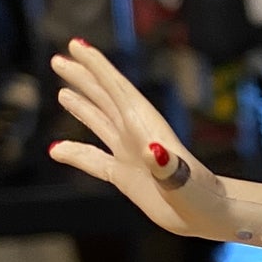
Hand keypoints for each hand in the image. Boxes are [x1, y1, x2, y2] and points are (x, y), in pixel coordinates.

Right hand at [48, 40, 229, 239]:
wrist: (206, 216)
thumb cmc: (199, 195)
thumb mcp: (183, 179)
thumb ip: (166, 165)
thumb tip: (152, 150)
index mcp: (146, 126)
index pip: (117, 88)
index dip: (96, 66)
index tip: (76, 44)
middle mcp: (136, 134)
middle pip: (105, 98)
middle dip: (83, 78)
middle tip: (58, 59)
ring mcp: (131, 154)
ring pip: (100, 123)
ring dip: (82, 107)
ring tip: (62, 92)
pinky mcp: (127, 176)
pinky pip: (94, 160)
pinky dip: (75, 154)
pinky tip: (55, 150)